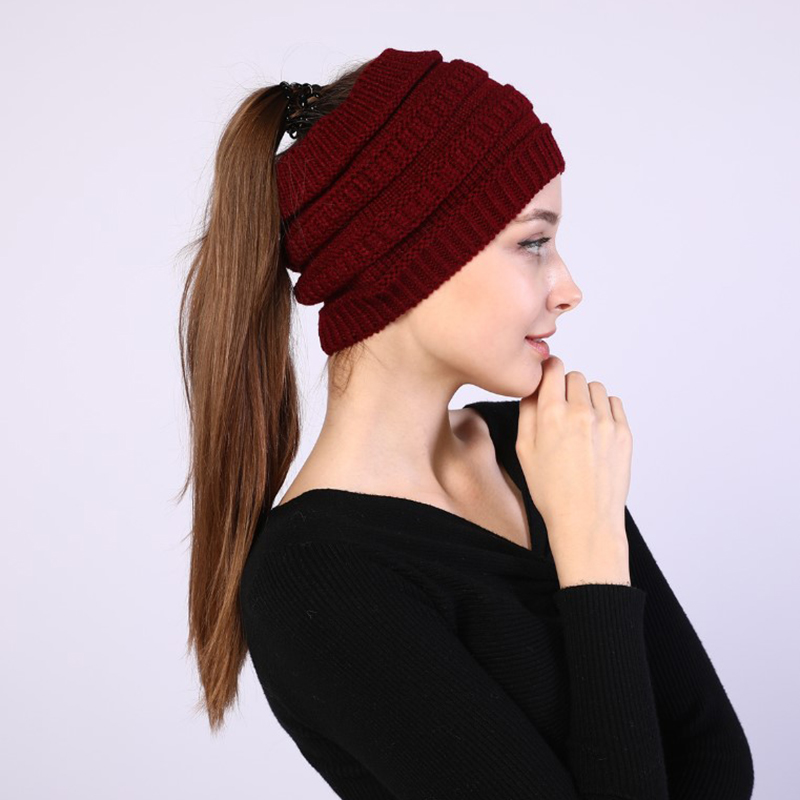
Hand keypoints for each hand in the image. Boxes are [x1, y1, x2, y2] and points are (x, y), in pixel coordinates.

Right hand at [517, 356, 632, 580]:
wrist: (586, 519)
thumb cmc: (551, 490)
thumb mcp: (524, 450)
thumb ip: (528, 411)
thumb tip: (534, 386)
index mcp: (552, 414)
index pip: (554, 368)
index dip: (548, 370)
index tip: (547, 379)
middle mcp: (581, 413)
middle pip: (575, 376)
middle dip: (566, 387)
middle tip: (561, 410)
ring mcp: (606, 422)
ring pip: (595, 388)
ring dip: (586, 397)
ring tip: (579, 423)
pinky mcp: (624, 432)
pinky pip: (614, 404)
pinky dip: (604, 410)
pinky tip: (594, 431)